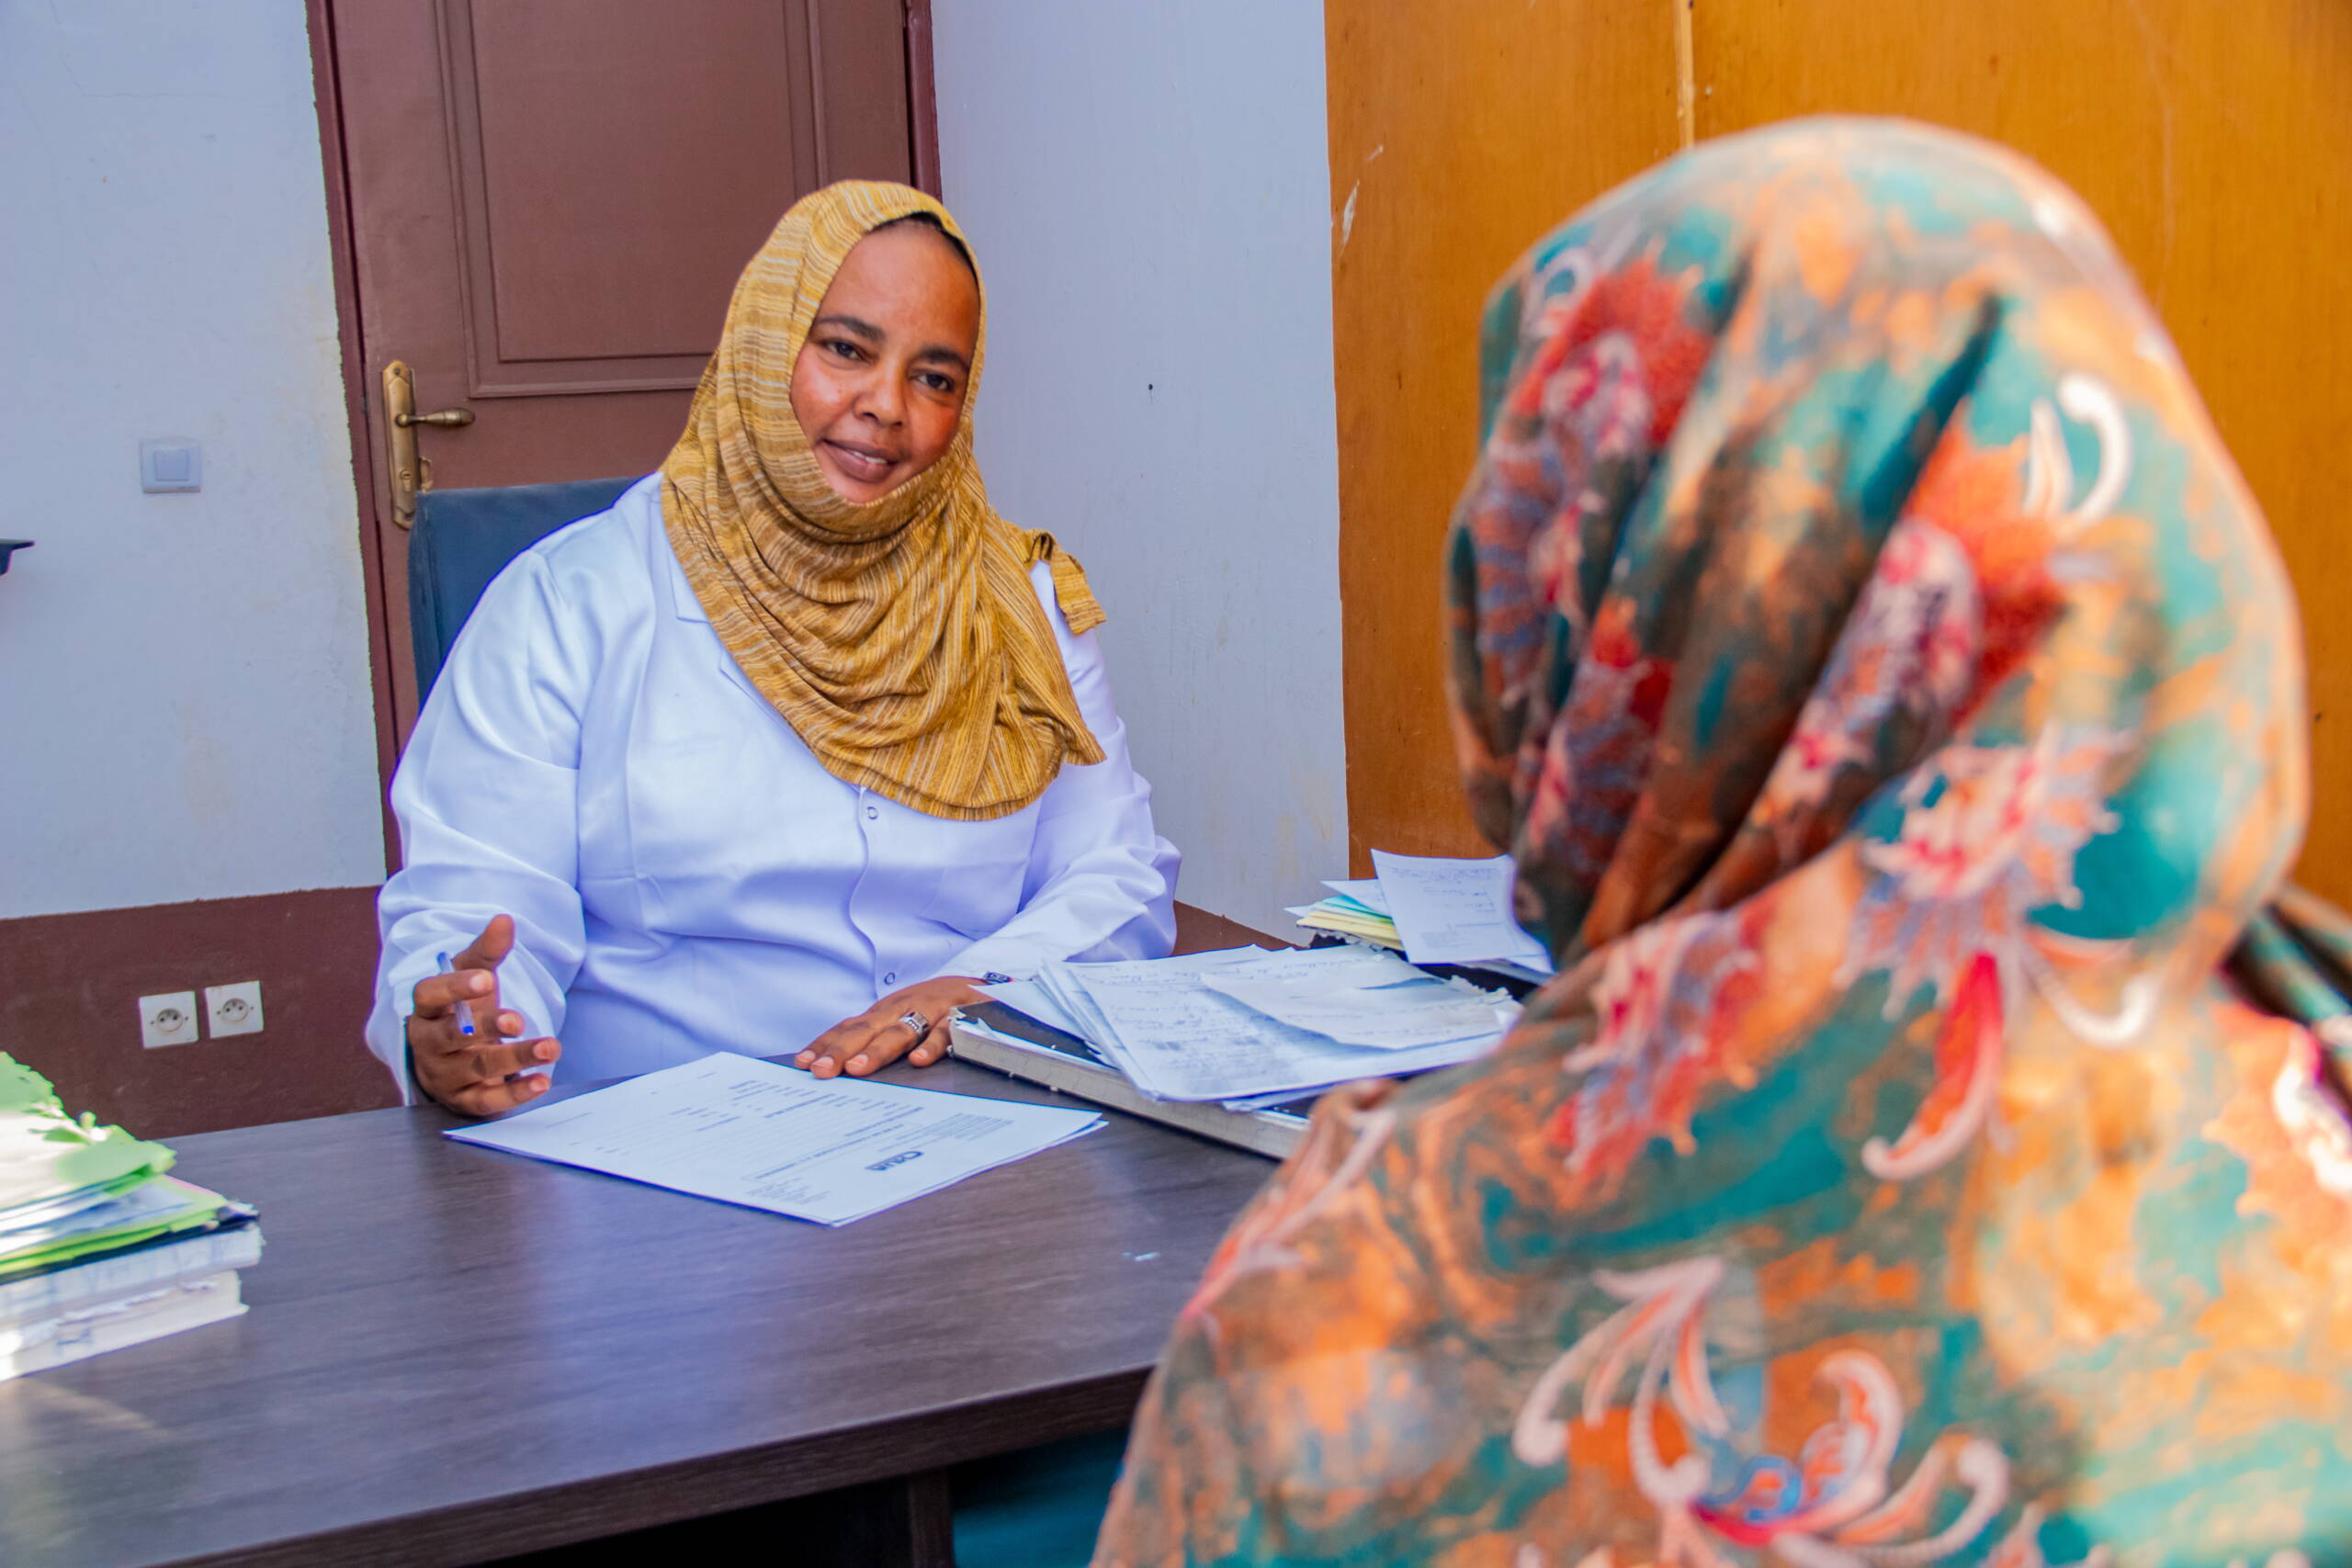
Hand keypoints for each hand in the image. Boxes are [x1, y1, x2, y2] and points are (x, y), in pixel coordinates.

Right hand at [406, 913, 562, 1115]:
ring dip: (515, 1058)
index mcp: (427, 1009)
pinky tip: (541, 1082)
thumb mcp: (473, 978)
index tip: (484, 978)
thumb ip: (487, 952)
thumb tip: (505, 919)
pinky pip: (488, 1101)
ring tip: (550, 1047)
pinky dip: (516, 1094)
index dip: (454, 988)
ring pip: (477, 1067)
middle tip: (517, 1020)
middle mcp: (430, 1044)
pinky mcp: (466, 1101)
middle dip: (486, 1028)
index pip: (430, 996)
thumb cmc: (463, 1011)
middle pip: (452, 1036)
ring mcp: (446, 1075)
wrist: (454, 1061)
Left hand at [795, 976, 981, 1078]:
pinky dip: (932, 1045)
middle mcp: (903, 1008)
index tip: (803, 1064)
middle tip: (822, 1070)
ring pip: (901, 1030)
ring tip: (858, 1068)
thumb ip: (874, 1040)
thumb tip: (837, 1067)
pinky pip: (946, 1031)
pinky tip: (918, 1061)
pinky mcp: (960, 1016)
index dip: (826, 1044)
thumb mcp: (900, 1019)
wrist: (980, 987)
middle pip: (868, 1030)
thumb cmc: (932, 1009)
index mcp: (885, 1012)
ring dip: (878, 1049)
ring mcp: (931, 1010)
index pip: (849, 1028)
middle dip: (842, 1050)